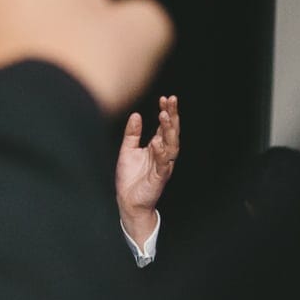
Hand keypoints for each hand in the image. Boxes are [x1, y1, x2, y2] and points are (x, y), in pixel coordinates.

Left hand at [0, 0, 171, 126]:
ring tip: (41, 89)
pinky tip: (11, 108)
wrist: (25, 140)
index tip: (96, 25)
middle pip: (15, 0)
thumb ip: (134, 14)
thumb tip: (130, 26)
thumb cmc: (71, 76)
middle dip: (40, 25)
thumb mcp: (142, 29)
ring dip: (6, 58)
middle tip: (70, 59)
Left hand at [116, 94, 178, 238]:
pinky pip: (163, 163)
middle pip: (171, 132)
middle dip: (172, 115)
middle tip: (171, 100)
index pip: (164, 126)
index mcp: (157, 147)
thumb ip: (132, 134)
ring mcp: (163, 165)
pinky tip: (157, 141)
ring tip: (164, 116)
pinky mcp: (159, 177)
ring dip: (168, 130)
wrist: (128, 201)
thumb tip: (135, 115)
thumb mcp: (127, 151)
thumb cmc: (130, 177)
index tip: (164, 98)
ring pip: (171, 145)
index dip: (166, 112)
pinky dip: (161, 152)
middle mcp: (163, 154)